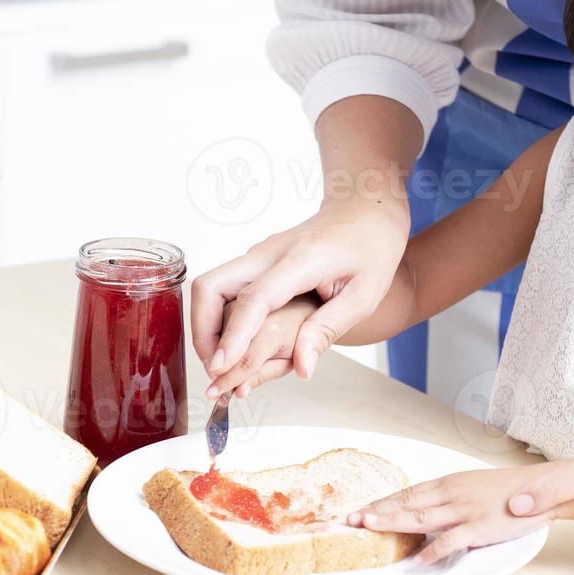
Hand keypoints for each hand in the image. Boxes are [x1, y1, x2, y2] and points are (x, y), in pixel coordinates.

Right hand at [190, 195, 408, 388]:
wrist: (366, 205)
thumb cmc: (372, 246)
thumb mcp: (364, 295)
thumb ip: (327, 330)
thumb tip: (302, 369)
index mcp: (299, 261)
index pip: (254, 300)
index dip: (233, 336)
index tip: (221, 367)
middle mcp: (268, 254)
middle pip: (209, 286)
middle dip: (202, 331)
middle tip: (215, 368)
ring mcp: (258, 255)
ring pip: (211, 287)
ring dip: (207, 326)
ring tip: (222, 363)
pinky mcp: (256, 261)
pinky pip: (225, 288)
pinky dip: (220, 317)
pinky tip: (234, 343)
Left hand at [351, 466, 573, 565]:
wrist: (543, 489)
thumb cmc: (508, 490)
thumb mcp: (471, 486)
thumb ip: (446, 498)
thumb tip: (422, 509)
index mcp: (448, 483)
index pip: (407, 492)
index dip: (380, 502)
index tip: (357, 511)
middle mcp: (451, 494)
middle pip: (406, 503)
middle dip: (376, 512)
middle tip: (349, 521)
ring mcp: (465, 510)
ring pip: (421, 517)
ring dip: (392, 524)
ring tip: (369, 530)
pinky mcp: (481, 527)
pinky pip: (452, 541)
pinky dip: (433, 551)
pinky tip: (417, 561)